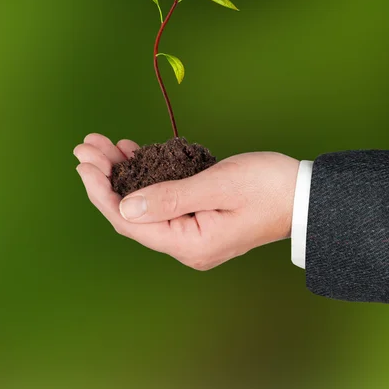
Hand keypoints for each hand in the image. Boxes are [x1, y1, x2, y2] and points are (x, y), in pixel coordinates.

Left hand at [74, 133, 298, 269]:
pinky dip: (143, 173)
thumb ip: (169, 197)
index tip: (84, 163)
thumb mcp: (218, 186)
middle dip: (104, 177)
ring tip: (101, 145)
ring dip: (120, 172)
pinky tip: (130, 152)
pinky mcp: (195, 216)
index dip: (100, 192)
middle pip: (130, 211)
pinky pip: (160, 197)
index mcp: (189, 243)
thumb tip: (123, 206)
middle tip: (85, 147)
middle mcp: (185, 243)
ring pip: (142, 202)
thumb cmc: (268, 187)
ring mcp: (190, 231)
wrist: (305, 194)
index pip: (128, 221)